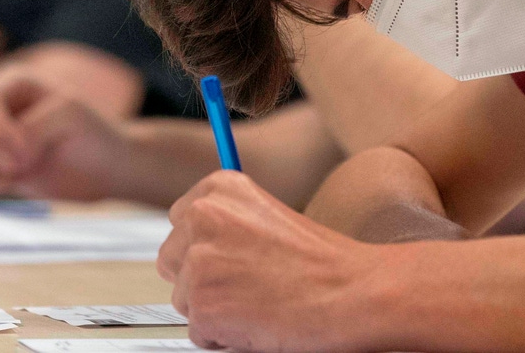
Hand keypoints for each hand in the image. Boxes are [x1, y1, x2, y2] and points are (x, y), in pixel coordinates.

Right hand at [0, 77, 129, 200]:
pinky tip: (12, 183)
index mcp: (17, 83)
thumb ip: (32, 128)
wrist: (108, 170)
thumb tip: (5, 156)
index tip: (24, 151)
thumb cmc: (94, 135)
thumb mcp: (69, 117)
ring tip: (16, 173)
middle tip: (18, 166)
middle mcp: (1, 107)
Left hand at [160, 171, 392, 351]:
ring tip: (257, 302)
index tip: (232, 258)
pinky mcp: (203, 305)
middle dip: (200, 278)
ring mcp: (200, 262)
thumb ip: (227, 222)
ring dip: (213, 308)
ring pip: (183, 298)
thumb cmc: (323, 262)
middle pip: (172, 259)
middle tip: (246, 285)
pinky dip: (222, 336)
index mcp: (219, 188)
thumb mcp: (268, 216)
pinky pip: (198, 331)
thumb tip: (193, 243)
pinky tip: (256, 321)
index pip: (180, 221)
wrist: (353, 292)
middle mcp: (202, 217)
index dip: (205, 247)